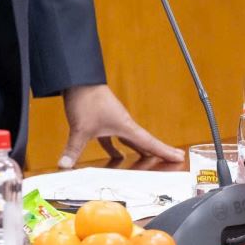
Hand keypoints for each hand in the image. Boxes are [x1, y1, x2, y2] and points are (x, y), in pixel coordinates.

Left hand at [59, 84, 183, 168]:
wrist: (76, 78)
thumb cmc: (86, 98)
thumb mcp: (80, 128)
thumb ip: (73, 149)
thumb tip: (64, 165)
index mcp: (125, 126)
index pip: (149, 142)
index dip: (164, 151)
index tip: (179, 156)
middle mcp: (122, 124)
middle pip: (143, 142)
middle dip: (156, 153)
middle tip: (171, 162)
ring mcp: (112, 122)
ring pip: (129, 141)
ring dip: (137, 152)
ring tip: (145, 164)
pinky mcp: (101, 120)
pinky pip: (113, 139)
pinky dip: (114, 149)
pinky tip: (114, 158)